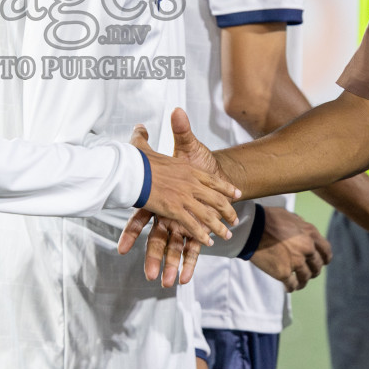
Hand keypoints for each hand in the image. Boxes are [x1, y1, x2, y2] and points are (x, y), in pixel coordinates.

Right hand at [122, 110, 239, 251]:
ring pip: (208, 214)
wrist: (131, 170)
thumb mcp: (144, 146)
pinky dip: (201, 234)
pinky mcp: (174, 209)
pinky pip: (193, 224)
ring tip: (227, 235)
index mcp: (186, 169)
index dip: (226, 188)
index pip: (212, 180)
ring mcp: (184, 197)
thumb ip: (144, 137)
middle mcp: (190, 183)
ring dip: (219, 227)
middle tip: (234, 219)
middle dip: (227, 210)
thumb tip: (139, 127)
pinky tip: (207, 241)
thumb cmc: (137, 160)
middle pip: (216, 198)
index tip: (237, 193)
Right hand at [249, 208, 330, 291]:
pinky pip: (292, 284)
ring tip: (298, 283)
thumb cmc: (267, 219)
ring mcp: (296, 262)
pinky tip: (288, 287)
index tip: (322, 262)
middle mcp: (307, 248)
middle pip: (317, 266)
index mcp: (310, 234)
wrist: (251, 228)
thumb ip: (300, 225)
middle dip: (313, 270)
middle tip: (308, 273)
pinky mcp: (284, 272)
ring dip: (302, 281)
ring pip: (305, 277)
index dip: (324, 258)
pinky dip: (290, 287)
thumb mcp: (289, 216)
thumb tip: (304, 230)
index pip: (326, 251)